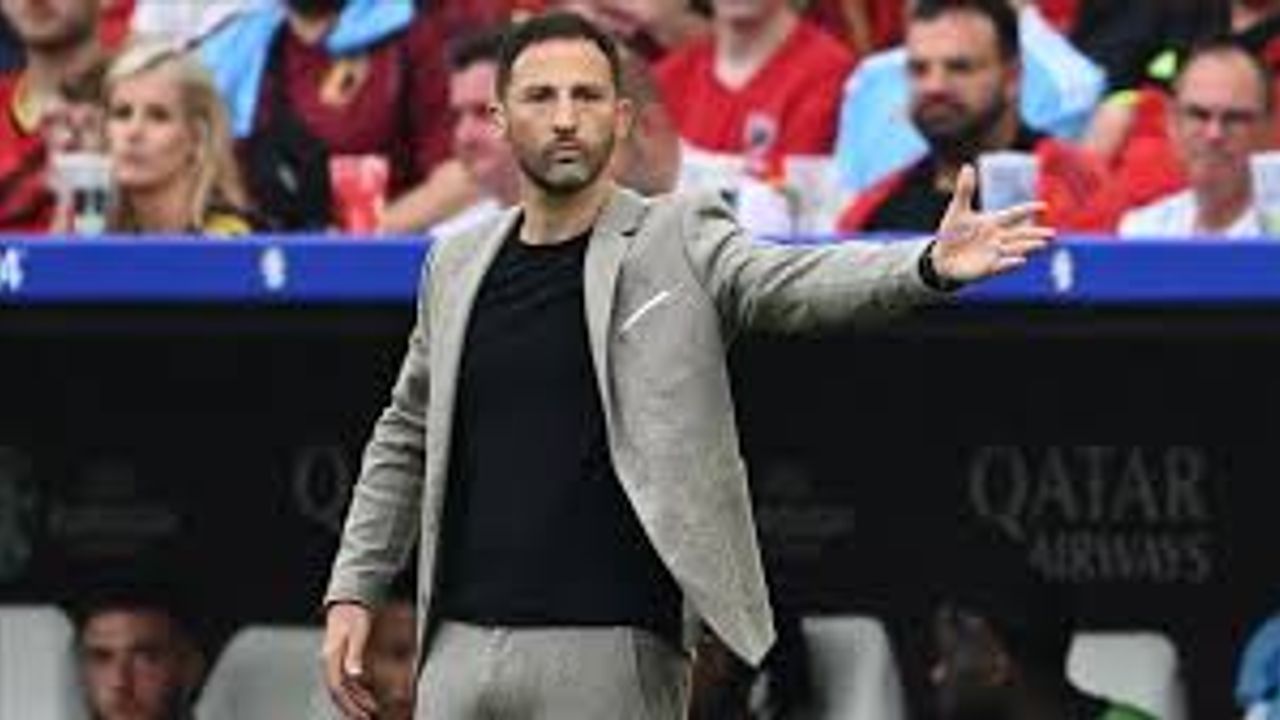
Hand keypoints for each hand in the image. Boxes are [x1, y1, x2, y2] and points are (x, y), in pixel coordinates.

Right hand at [321, 601, 377, 719]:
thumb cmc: (354, 615)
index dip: (350, 704)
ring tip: (369, 712)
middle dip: (352, 708)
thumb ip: (355, 655)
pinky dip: (356, 691)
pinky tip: (366, 696)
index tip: (364, 714)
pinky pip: (345, 682)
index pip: (338, 689)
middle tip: (367, 718)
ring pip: (341, 689)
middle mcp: (329, 662)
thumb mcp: (358, 633)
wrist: (348, 602)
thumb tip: (354, 675)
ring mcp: (332, 662)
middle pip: (338, 693)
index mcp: (331, 658)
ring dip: (354, 702)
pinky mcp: (338, 660)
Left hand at [930, 164, 1053, 282]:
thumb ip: (965, 190)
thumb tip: (967, 166)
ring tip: (1043, 244)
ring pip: (1015, 249)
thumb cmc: (952, 233)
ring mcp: (993, 253)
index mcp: (992, 222)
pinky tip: (1021, 260)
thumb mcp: (957, 210)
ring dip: (1028, 246)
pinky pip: (1001, 265)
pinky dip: (1010, 263)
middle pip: (1020, 234)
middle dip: (1035, 234)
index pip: (1014, 214)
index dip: (1027, 210)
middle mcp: (997, 237)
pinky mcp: (987, 267)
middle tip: (1052, 234)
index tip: (1043, 206)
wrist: (941, 257)